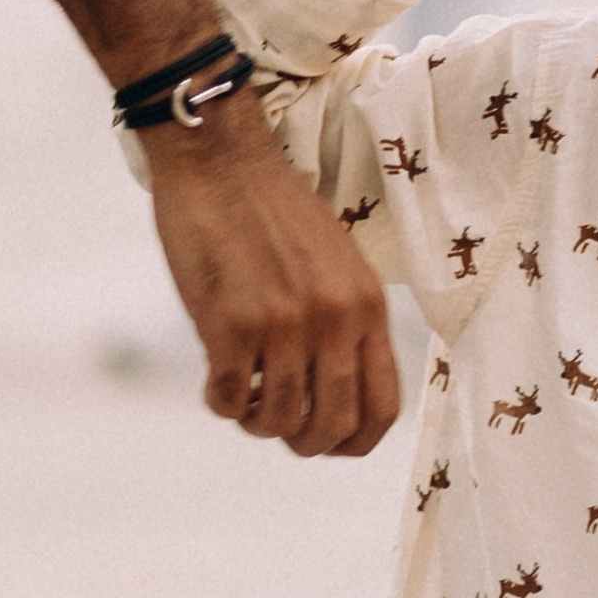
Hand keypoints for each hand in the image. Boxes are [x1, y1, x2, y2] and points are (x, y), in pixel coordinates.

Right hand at [142, 98, 400, 458]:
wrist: (218, 156)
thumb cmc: (270, 205)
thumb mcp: (335, 259)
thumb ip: (344, 318)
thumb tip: (334, 388)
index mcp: (365, 303)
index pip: (382, 407)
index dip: (355, 441)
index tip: (328, 442)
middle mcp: (331, 319)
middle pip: (330, 424)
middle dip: (302, 440)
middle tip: (275, 422)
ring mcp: (280, 324)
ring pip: (276, 419)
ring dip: (255, 421)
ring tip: (242, 394)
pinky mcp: (228, 324)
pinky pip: (228, 399)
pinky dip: (220, 402)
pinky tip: (215, 380)